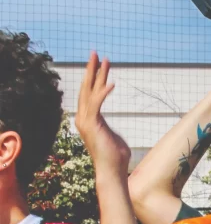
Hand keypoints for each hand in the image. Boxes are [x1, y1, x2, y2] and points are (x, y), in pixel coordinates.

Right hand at [75, 53, 130, 175]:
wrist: (111, 170)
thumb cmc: (115, 157)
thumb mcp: (111, 137)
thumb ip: (108, 129)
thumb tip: (111, 131)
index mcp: (87, 119)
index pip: (89, 92)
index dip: (93, 77)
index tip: (99, 63)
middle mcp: (83, 118)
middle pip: (86, 87)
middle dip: (91, 69)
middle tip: (95, 52)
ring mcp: (85, 120)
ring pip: (90, 91)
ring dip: (98, 74)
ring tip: (104, 59)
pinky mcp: (92, 123)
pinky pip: (97, 103)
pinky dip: (104, 92)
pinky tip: (112, 83)